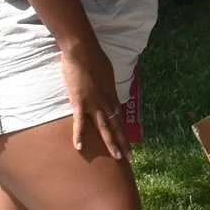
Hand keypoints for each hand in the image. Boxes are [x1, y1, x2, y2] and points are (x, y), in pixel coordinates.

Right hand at [58, 38, 126, 159]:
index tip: (129, 144)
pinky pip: (80, 122)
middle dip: (124, 143)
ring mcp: (94, 103)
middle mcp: (106, 101)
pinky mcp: (79, 101)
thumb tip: (107, 91)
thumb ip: (106, 85)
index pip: (120, 118)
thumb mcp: (106, 73)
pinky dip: (79, 135)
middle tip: (130, 159)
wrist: (82, 50)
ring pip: (104, 127)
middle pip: (116, 126)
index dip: (124, 132)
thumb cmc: (93, 58)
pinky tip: (79, 147)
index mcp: (111, 95)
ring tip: (117, 158)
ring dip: (111, 143)